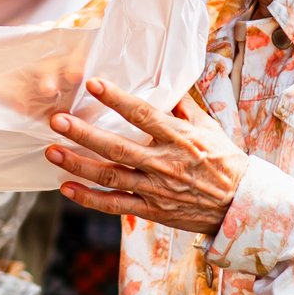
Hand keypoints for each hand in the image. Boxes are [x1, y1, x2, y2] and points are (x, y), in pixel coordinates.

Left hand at [47, 77, 249, 236]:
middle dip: (83, 134)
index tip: (93, 84)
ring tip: (52, 151)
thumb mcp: (209, 128)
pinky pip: (115, 205)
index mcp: (178, 138)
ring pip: (110, 177)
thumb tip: (165, 83)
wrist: (241, 206)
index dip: (116, 99)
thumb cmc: (225, 162)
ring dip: (77, 165)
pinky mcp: (152, 211)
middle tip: (57, 120)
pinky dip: (89, 199)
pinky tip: (66, 188)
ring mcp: (156, 189)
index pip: (142, 114)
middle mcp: (164, 163)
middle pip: (116, 147)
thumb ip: (183, 107)